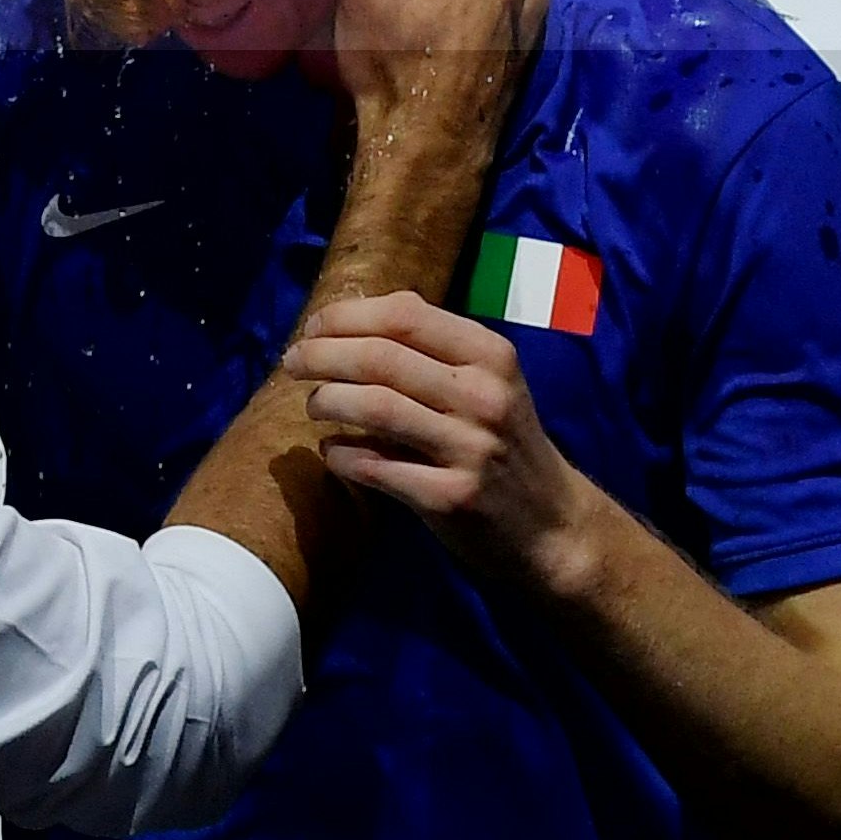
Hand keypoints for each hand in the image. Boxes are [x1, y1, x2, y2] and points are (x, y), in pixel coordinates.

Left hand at [283, 293, 605, 598]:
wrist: (550, 524)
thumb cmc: (502, 442)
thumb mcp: (488, 382)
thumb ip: (430, 348)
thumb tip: (350, 315)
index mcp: (491, 356)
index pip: (405, 315)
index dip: (346, 317)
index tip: (311, 328)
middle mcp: (486, 396)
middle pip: (380, 357)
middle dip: (320, 355)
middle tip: (290, 363)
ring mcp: (471, 448)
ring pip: (374, 406)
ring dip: (326, 401)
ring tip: (312, 406)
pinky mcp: (452, 497)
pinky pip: (375, 466)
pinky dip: (341, 454)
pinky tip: (332, 452)